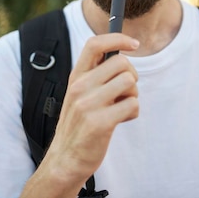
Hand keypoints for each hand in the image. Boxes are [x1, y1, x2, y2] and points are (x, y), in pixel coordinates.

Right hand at [23, 33, 138, 196]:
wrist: (65, 160)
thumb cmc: (79, 125)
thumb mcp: (80, 94)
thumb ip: (95, 76)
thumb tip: (123, 55)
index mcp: (75, 77)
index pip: (95, 44)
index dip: (118, 38)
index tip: (134, 43)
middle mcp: (80, 87)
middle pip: (122, 63)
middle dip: (132, 76)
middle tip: (125, 91)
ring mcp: (88, 104)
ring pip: (130, 82)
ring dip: (133, 95)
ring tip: (121, 107)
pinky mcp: (100, 122)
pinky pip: (133, 104)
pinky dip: (133, 112)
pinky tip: (121, 120)